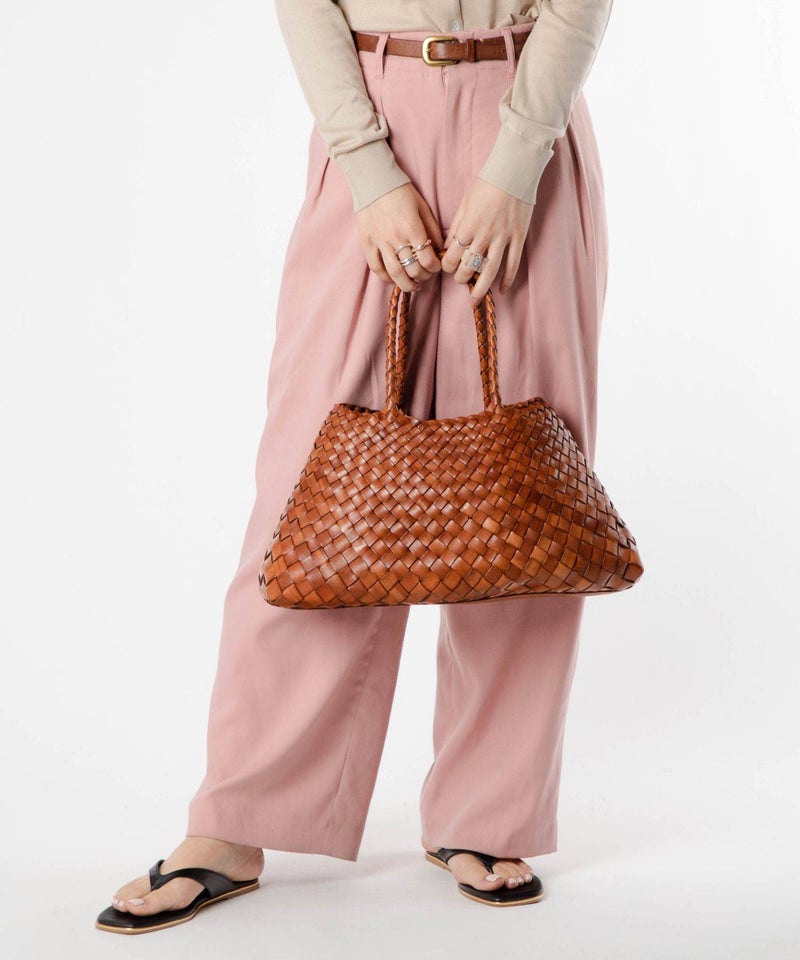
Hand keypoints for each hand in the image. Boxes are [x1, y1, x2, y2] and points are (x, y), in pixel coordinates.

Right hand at [355, 183, 443, 291]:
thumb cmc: (401, 192)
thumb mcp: (422, 207)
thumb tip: (438, 250)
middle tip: (426, 274)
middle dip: (423, 276)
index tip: (436, 266)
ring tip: (413, 285)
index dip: (435, 267)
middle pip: (413, 269)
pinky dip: (386, 278)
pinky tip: (394, 279)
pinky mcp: (367, 243)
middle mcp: (396, 238)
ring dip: (407, 284)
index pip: (427, 259)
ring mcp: (380, 242)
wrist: (373, 181)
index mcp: (412, 228)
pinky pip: (376, 268)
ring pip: (395, 274)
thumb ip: (432, 229)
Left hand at [441, 179, 533, 304]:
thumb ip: (457, 226)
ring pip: (489, 272)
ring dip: (480, 289)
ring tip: (474, 300)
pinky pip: (513, 264)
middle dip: (461, 278)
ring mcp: (503, 238)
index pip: (452, 257)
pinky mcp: (518, 238)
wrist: (514, 171)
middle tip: (460, 279)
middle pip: (468, 268)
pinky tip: (502, 289)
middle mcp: (484, 236)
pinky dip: (508, 279)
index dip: (447, 266)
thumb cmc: (486, 185)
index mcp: (467, 226)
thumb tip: (450, 245)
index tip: (448, 267)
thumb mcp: (464, 203)